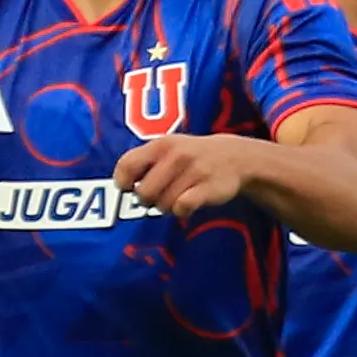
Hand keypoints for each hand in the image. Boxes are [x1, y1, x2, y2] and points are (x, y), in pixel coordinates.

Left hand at [113, 134, 256, 216]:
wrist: (235, 157)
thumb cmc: (191, 157)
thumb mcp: (167, 149)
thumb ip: (142, 162)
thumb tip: (121, 186)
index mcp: (161, 144)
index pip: (127, 165)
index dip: (123, 183)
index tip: (130, 189)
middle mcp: (176, 155)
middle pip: (143, 193)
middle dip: (148, 200)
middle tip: (159, 196)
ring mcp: (194, 171)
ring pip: (163, 204)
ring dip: (167, 207)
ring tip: (177, 197)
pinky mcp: (208, 187)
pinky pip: (182, 208)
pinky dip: (182, 211)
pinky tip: (188, 204)